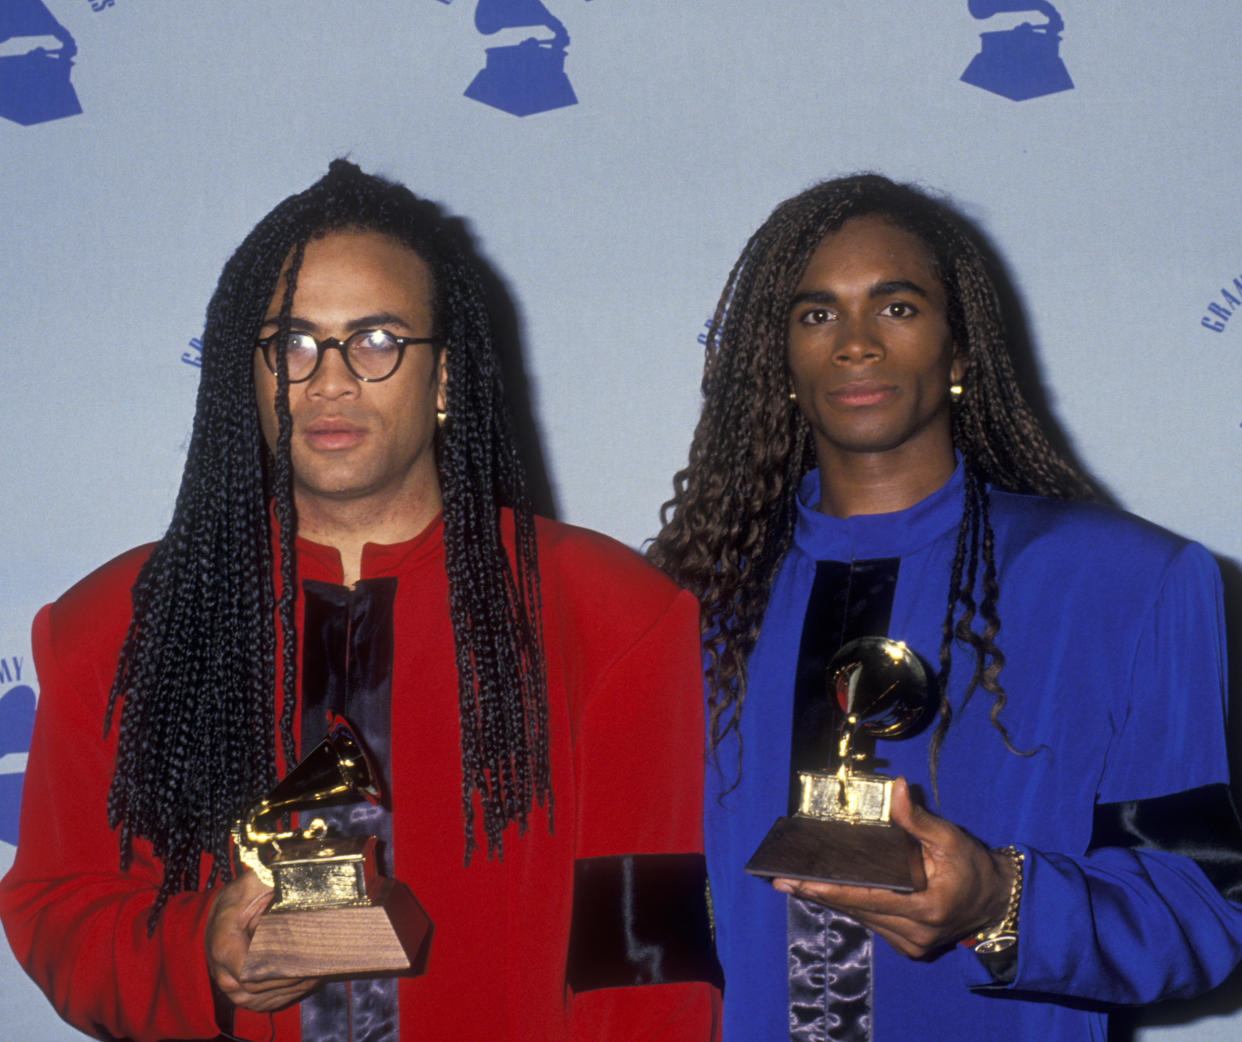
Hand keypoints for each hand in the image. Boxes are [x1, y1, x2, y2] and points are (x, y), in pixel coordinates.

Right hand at [204, 869, 317, 1011]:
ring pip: (265, 999)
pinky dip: (288, 994)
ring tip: (321, 970)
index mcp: (224, 945)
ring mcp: (232, 988)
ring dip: (294, 987)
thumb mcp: (254, 880)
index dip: (279, 967)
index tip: (306, 956)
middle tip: (323, 961)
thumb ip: (271, 878)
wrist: (221, 914)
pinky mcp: (242, 994)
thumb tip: (299, 874)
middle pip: (261, 987)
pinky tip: (309, 980)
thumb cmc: (239, 897)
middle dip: (293, 975)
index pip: (250, 971)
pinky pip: (265, 1003)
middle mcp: (224, 973)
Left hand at [771, 777, 1015, 958]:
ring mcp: (911, 945)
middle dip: (819, 894)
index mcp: (925, 909)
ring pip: (862, 919)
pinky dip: (853, 906)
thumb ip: (918, 818)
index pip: (867, 898)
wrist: (998, 902)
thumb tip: (896, 787)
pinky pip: (872, 923)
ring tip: (796, 883)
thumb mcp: (950, 839)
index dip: (831, 890)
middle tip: (782, 880)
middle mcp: (914, 935)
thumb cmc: (974, 868)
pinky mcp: (909, 947)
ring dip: (832, 900)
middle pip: (858, 911)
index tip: (799, 882)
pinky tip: (828, 891)